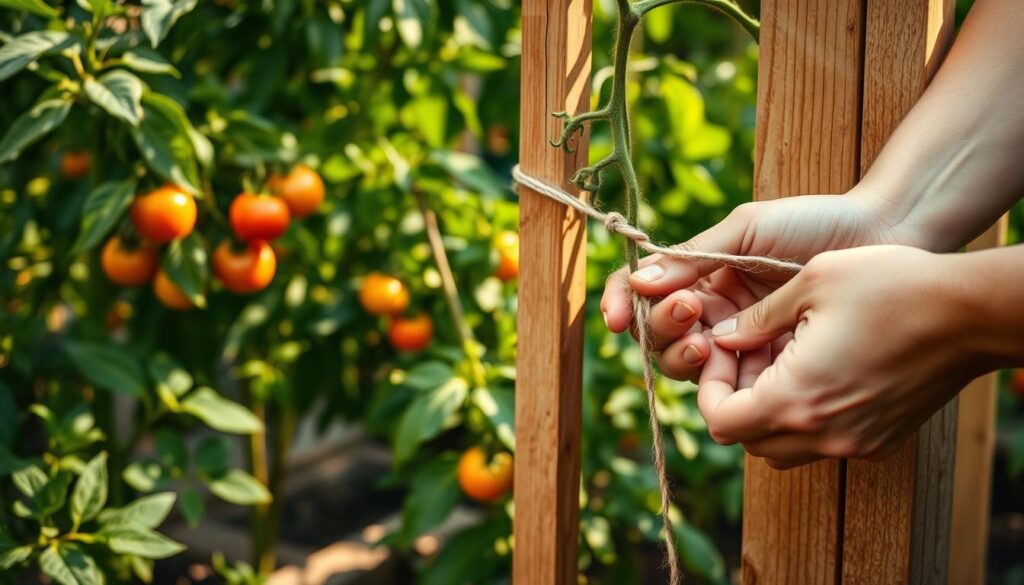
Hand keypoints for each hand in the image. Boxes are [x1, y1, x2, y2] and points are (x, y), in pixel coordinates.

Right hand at [601, 191, 897, 380]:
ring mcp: (740, 341)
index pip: (642, 291)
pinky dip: (722, 380)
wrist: (883, 237)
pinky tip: (734, 365)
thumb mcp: (747, 230)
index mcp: (699, 273)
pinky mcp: (771, 368)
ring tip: (704, 342)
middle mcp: (712, 309)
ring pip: (687, 364)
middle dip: (661, 328)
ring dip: (683, 356)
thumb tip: (638, 281)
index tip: (617, 319)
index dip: (620, 304)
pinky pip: (733, 384)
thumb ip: (693, 257)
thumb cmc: (814, 222)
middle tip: (691, 312)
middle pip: (657, 334)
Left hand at [701, 245, 983, 468]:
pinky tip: (817, 370)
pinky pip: (821, 443)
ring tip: (780, 360)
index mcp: (795, 400)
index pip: (721, 422)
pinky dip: (805, 417)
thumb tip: (724, 338)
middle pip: (748, 441)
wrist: (970, 313)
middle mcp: (822, 435)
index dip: (709, 387)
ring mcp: (854, 444)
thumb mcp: (810, 283)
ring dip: (767, 411)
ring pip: (782, 448)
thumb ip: (756, 318)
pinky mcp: (879, 441)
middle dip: (734, 400)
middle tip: (748, 355)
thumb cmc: (891, 287)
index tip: (722, 352)